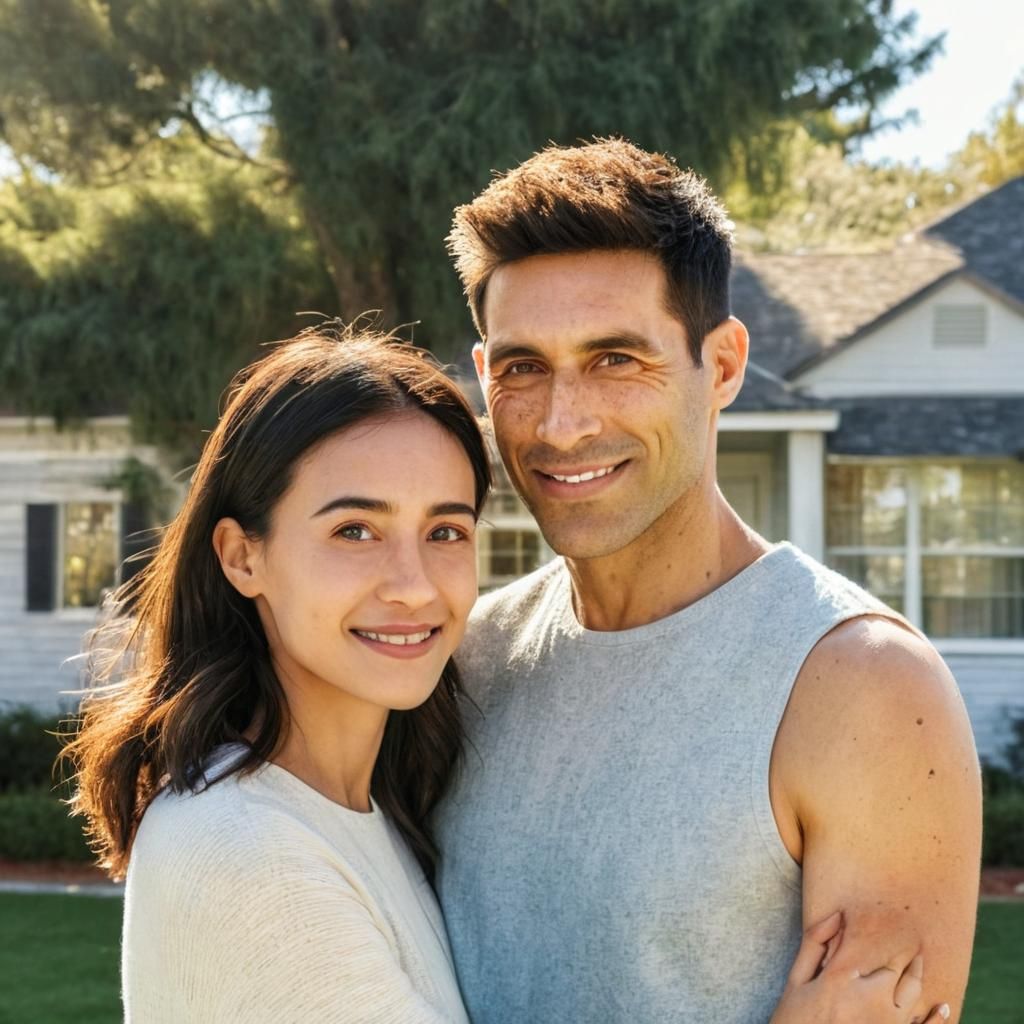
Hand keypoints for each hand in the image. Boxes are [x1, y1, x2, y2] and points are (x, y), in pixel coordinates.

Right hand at [770, 910, 950, 1023]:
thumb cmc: (793, 1021)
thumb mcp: (796, 980)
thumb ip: (815, 943)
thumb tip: (838, 914)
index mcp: (841, 979)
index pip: (876, 948)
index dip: (890, 936)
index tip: (896, 925)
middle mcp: (868, 1000)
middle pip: (898, 969)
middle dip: (904, 955)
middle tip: (912, 942)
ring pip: (913, 994)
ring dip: (917, 977)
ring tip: (918, 962)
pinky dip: (937, 1019)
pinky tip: (943, 1007)